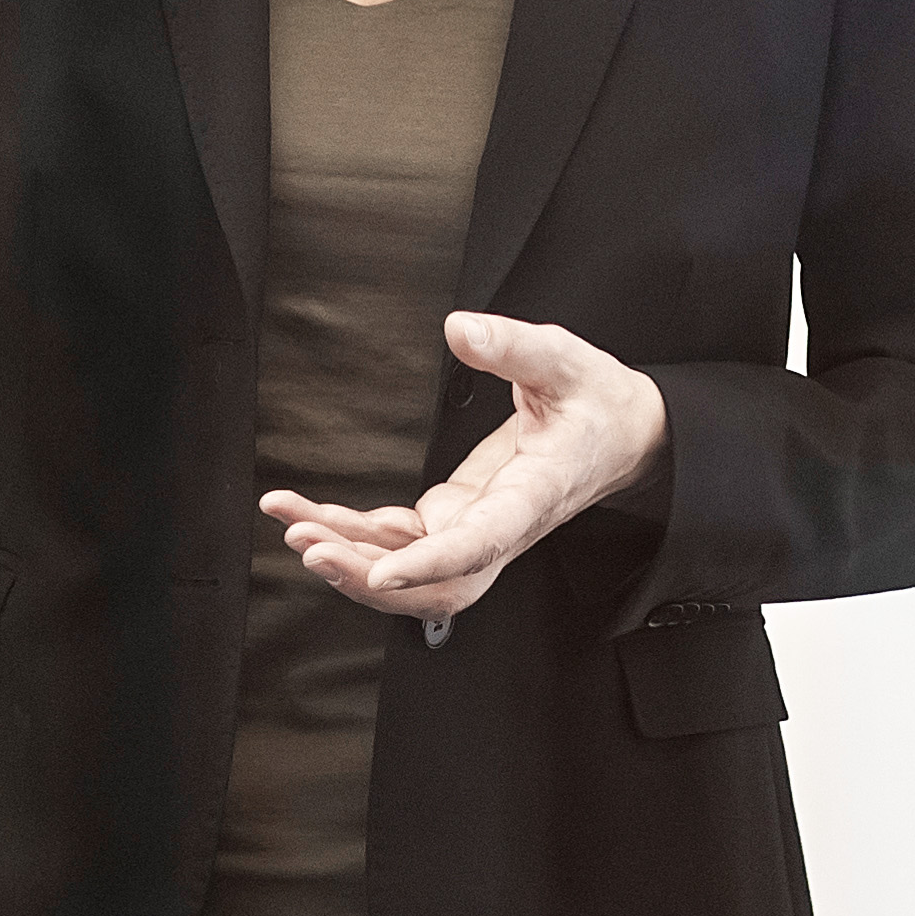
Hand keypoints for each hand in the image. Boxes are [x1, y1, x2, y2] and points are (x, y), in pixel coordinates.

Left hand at [263, 314, 666, 638]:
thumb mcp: (565, 360)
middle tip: (309, 541)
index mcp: (534, 495)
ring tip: (294, 524)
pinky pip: (397, 541)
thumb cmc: (597, 403)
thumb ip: (514, 346)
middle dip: (368, 574)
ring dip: (349, 558)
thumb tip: (461, 329)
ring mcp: (475, 530)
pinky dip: (351, 533)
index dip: (429, 564)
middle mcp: (502, 529)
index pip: (481, 544)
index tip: (381, 572)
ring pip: (408, 572)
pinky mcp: (454, 519)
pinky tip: (308, 514)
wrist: (620, 437)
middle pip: (434, 585)